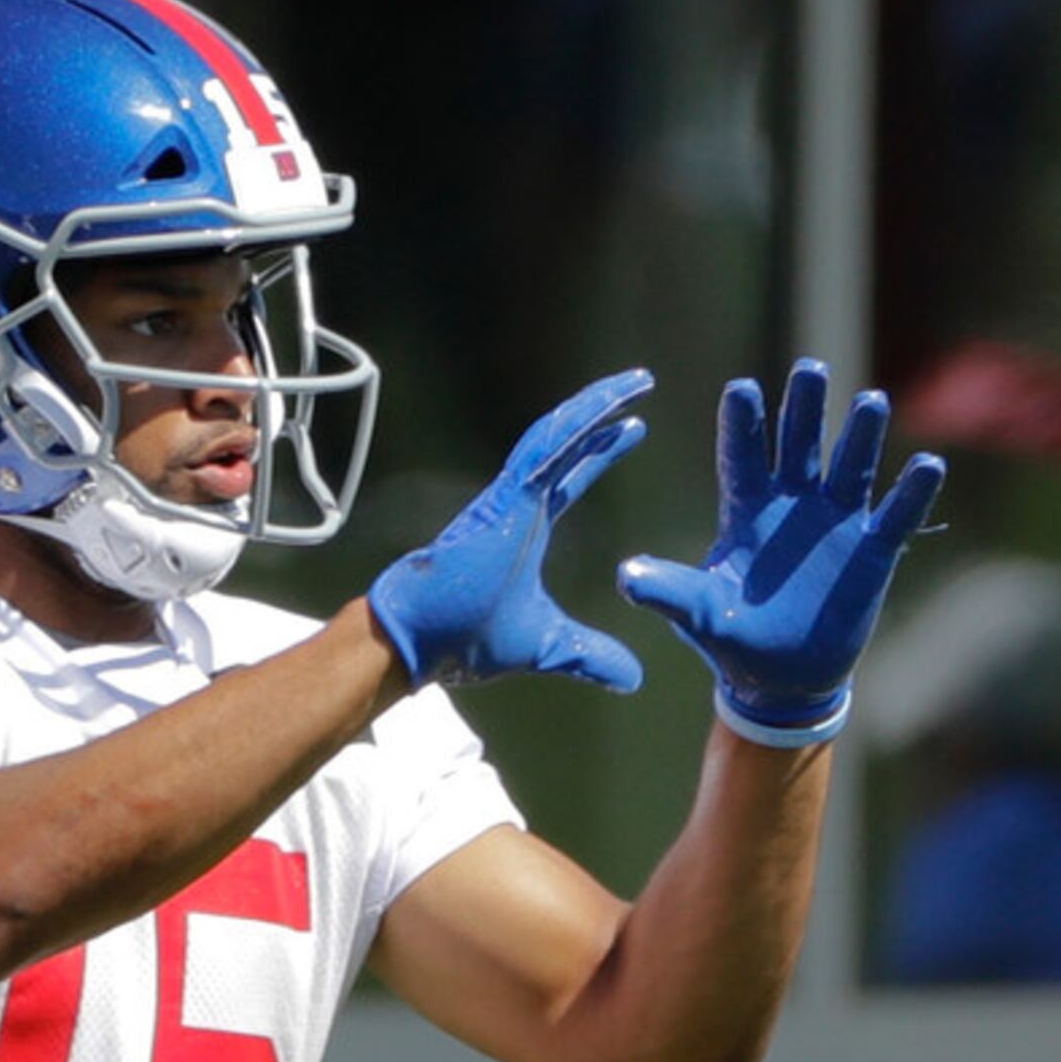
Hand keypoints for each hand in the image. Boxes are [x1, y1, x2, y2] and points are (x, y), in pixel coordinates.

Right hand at [368, 369, 653, 689]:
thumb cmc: (466, 639)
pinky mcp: (503, 499)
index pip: (571, 476)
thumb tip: (632, 678)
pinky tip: (603, 406)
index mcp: (527, 526)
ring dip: (596, 407)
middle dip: (604, 412)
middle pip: (568, 442)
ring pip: (558, 435)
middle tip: (639, 385)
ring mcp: (508, 496)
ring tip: (633, 383)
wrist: (421, 641)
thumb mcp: (548, 646)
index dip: (600, 452)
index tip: (632, 430)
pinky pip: (543, 452)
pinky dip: (573, 428)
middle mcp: (518, 501)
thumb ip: (589, 656)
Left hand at [617, 360, 944, 744]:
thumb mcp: (698, 614)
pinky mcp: (872, 551)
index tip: (740, 388)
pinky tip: (928, 465)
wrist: (781, 679)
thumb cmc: (733, 639)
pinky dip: (912, 493)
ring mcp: (836, 523)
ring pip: (851, 468)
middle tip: (809, 369)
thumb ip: (670, 591)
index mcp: (746, 512)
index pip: (743, 459)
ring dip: (860, 436)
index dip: (742, 426)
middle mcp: (793, 505)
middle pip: (800, 445)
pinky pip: (896, 516)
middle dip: (804, 409)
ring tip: (870, 401)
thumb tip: (625, 577)